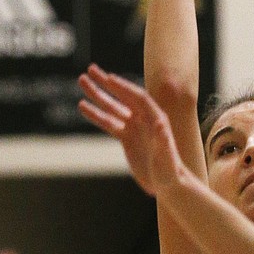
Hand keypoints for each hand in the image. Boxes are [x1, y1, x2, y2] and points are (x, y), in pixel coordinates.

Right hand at [78, 68, 186, 197]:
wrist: (167, 183)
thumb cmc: (171, 171)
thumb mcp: (168, 157)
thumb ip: (164, 141)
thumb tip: (161, 126)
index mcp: (156, 119)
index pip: (139, 98)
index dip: (124, 88)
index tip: (109, 78)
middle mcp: (144, 119)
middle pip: (123, 96)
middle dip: (106, 83)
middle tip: (90, 70)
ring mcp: (134, 127)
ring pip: (112, 106)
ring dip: (97, 94)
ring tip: (82, 80)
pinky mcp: (125, 137)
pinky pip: (108, 122)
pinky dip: (95, 114)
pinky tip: (82, 105)